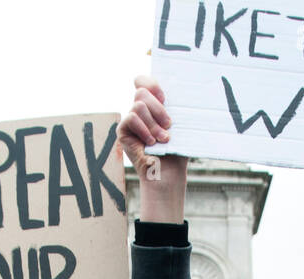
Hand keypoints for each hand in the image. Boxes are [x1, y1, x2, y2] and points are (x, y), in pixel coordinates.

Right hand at [119, 76, 186, 223]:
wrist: (167, 172)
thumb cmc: (176, 149)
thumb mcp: (179, 123)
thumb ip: (173, 106)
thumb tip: (181, 86)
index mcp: (153, 105)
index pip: (143, 82)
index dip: (151, 83)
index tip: (165, 97)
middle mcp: (139, 111)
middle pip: (141, 91)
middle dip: (158, 108)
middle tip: (169, 125)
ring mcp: (130, 120)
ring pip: (138, 104)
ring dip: (153, 123)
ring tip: (162, 139)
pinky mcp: (122, 131)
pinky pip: (131, 117)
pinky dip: (144, 129)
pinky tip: (150, 142)